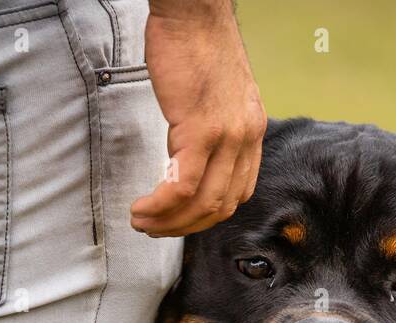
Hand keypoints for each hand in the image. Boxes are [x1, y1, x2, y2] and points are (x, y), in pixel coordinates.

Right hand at [132, 0, 265, 237]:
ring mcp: (226, 137)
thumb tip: (189, 150)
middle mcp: (246, 137)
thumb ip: (212, 123)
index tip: (180, 217)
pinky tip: (143, 207)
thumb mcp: (216, 91)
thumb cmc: (195, 44)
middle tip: (154, 228)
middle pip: (221, 206)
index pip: (238, 191)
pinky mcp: (201, 131)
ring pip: (201, 203)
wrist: (194, 11)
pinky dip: (161, 205)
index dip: (207, 213)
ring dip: (168, 222)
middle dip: (184, 227)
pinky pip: (182, 187)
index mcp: (253, 130)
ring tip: (142, 221)